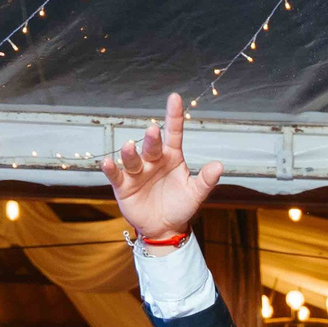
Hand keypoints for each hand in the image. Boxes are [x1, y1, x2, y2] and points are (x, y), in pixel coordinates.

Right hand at [100, 93, 223, 240]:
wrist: (165, 228)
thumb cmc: (180, 206)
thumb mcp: (195, 194)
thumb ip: (206, 180)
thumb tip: (219, 166)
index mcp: (171, 157)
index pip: (173, 133)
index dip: (174, 116)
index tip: (175, 98)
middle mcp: (153, 160)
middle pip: (152, 146)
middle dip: (151, 139)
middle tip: (153, 130)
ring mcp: (137, 172)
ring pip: (132, 158)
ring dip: (130, 153)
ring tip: (130, 146)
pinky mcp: (124, 186)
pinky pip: (116, 175)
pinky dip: (112, 168)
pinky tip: (109, 162)